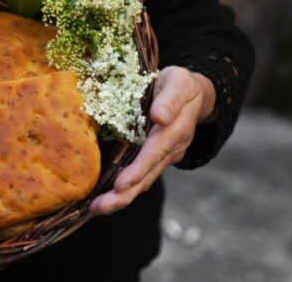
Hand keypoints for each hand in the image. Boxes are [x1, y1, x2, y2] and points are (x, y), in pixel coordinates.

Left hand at [90, 66, 215, 215]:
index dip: (137, 170)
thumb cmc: (180, 84)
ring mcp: (164, 157)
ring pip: (143, 182)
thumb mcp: (178, 82)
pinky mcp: (155, 160)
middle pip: (146, 176)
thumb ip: (170, 98)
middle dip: (124, 194)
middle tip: (99, 207)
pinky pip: (140, 179)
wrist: (195, 94)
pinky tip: (105, 200)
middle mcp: (170, 149)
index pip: (154, 153)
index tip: (120, 185)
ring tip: (96, 209)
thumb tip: (160, 116)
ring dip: (120, 198)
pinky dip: (123, 192)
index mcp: (175, 130)